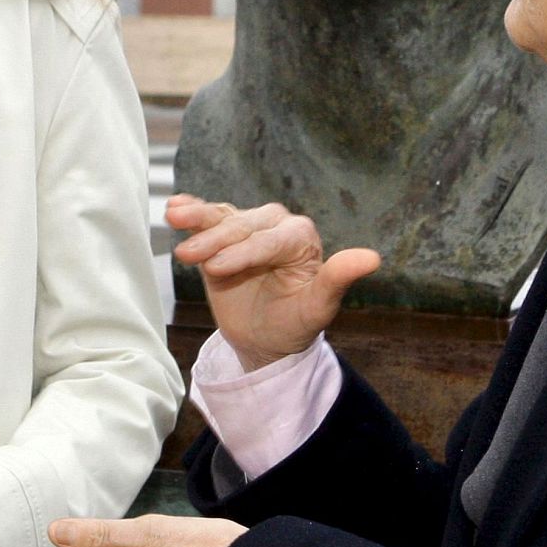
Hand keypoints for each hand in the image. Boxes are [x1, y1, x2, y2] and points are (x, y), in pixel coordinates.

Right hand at [166, 194, 380, 369]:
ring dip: (198, 220)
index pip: (268, 241)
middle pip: (242, 227)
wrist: (264, 338)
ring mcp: (249, 227)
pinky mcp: (225, 234)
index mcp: (302, 238)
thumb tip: (372, 258)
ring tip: (174, 221)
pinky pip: (208, 218)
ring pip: (222, 218)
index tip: (216, 270)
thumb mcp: (317, 309)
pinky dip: (191, 212)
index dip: (242, 254)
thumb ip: (338, 280)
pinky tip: (175, 208)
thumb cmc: (294, 325)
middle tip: (188, 258)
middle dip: (215, 241)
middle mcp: (277, 225)